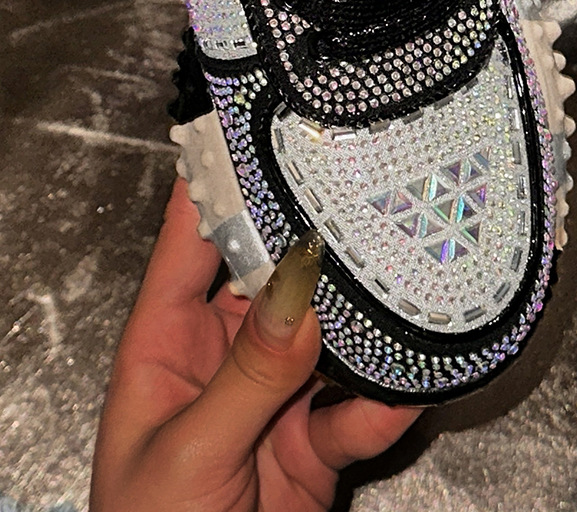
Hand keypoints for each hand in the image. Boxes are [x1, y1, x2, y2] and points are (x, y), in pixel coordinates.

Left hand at [91, 178, 421, 510]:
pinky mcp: (314, 445)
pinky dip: (385, 400)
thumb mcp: (187, 456)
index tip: (255, 120)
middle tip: (363, 185)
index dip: (218, 178)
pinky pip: (357, 409)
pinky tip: (410, 383)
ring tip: (407, 276)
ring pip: (328, 336)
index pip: (191, 240)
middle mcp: (222, 355)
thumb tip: (300, 295)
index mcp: (165, 342)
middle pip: (275, 277)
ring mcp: (273, 398)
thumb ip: (248, 376)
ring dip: (364, 317)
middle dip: (317, 239)